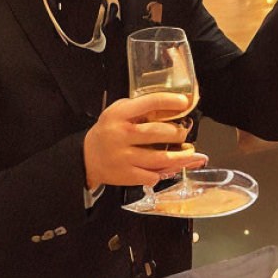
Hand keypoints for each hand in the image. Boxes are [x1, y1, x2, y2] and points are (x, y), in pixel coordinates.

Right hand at [83, 93, 206, 189]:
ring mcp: (122, 157)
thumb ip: (142, 106)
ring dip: (180, 156)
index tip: (184, 102)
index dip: (170, 101)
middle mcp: (120, 135)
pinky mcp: (124, 175)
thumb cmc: (109, 130)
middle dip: (177, 133)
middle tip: (184, 133)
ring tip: (191, 153)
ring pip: (159, 158)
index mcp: (120, 115)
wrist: (86, 157)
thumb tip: (174, 106)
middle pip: (156, 133)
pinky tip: (171, 167)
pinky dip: (164, 172)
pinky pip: (151, 176)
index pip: (149, 103)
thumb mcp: (120, 111)